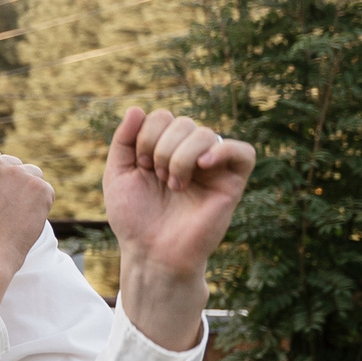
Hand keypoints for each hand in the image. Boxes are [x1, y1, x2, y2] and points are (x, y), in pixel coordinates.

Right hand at [0, 148, 54, 308]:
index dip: (0, 172)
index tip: (2, 184)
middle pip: (14, 164)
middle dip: (15, 182)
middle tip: (12, 204)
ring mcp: (17, 174)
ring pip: (33, 174)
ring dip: (30, 190)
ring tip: (20, 213)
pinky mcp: (38, 187)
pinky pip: (46, 191)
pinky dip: (42, 204)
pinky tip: (29, 219)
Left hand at [105, 106, 252, 277]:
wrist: (151, 252)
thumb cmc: (134, 218)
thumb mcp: (118, 174)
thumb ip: (124, 140)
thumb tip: (136, 108)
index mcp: (166, 148)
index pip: (162, 117)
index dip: (145, 136)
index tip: (140, 167)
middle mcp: (191, 154)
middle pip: (183, 122)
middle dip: (160, 148)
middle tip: (157, 179)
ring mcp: (213, 168)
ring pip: (205, 134)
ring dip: (180, 158)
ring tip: (174, 186)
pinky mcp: (232, 184)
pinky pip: (243, 152)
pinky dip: (222, 151)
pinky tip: (202, 167)